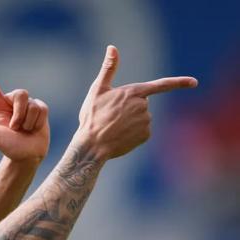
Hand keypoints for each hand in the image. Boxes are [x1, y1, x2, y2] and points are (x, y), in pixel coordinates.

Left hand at [0, 46, 49, 163]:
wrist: (26, 157)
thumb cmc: (6, 146)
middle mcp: (11, 101)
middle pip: (20, 93)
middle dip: (19, 114)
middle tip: (15, 129)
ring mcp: (27, 104)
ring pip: (31, 103)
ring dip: (28, 121)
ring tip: (24, 130)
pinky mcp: (40, 108)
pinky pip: (42, 109)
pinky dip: (37, 122)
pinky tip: (34, 129)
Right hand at [74, 45, 197, 160]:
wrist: (92, 145)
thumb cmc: (92, 117)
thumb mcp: (98, 90)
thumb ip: (109, 68)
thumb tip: (112, 47)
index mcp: (133, 92)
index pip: (161, 85)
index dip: (179, 83)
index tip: (194, 82)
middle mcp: (143, 106)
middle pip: (142, 104)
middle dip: (130, 108)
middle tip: (110, 116)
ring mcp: (146, 121)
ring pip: (142, 118)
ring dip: (130, 122)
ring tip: (113, 127)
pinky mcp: (145, 135)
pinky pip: (142, 131)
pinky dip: (132, 133)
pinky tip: (119, 136)